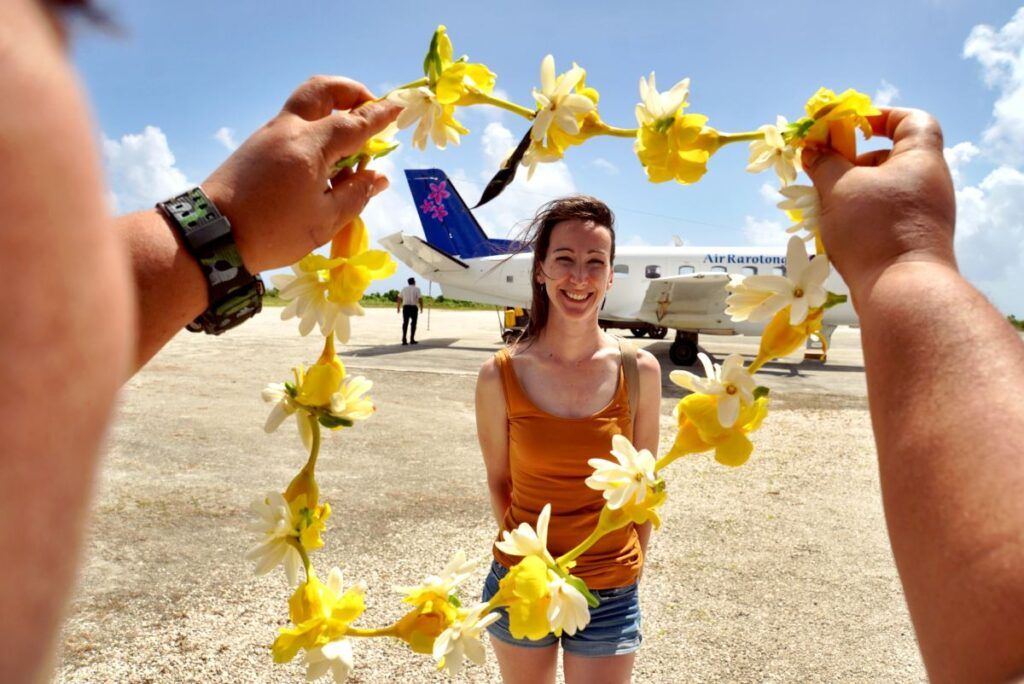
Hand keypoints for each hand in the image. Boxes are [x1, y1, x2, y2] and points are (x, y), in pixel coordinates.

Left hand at [203, 76, 399, 272]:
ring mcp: (269, 135)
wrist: (211, 236)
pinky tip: (326, 162)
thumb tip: (377, 177)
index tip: (400, 106)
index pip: (354, 122)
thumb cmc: (273, 232)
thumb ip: (356, 194)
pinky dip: (317, 130)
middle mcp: (288, 130)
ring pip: (307, 106)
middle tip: (369, 110)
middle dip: (351, 92)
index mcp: (309, 145)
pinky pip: (295, 125)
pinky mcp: (257, 147)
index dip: (380, 115)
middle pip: (322, 90)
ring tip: (352, 147)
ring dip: (334, 112)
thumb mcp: (324, 220)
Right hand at [801, 108, 956, 302]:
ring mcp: (925, 213)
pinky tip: (836, 230)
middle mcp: (929, 183)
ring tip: (823, 205)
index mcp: (921, 159)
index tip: (850, 126)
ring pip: (883, 190)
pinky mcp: (914, 240)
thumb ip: (823, 163)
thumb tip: (812, 149)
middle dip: (854, 161)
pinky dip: (861, 216)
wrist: (902, 290)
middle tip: (824, 171)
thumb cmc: (874, 228)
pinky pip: (885, 215)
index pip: (912, 120)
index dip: (882, 116)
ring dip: (851, 192)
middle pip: (891, 157)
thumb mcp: (839, 188)